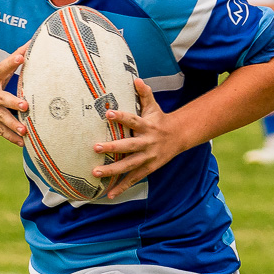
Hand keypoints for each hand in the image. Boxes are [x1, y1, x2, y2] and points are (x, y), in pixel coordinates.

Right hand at [0, 48, 28, 145]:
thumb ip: (14, 59)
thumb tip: (33, 42)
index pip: (2, 68)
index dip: (12, 62)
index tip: (21, 57)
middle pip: (0, 98)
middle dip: (12, 102)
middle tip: (25, 106)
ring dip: (12, 125)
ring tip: (25, 130)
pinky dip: (10, 137)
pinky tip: (22, 142)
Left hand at [92, 79, 184, 198]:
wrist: (179, 137)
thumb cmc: (159, 120)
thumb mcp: (154, 106)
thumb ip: (144, 94)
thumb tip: (136, 79)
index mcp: (147, 126)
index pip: (133, 120)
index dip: (121, 117)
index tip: (108, 113)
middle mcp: (147, 143)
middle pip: (128, 146)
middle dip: (112, 147)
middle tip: (95, 147)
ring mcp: (148, 158)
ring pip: (129, 165)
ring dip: (112, 170)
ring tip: (95, 172)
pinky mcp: (148, 169)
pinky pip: (133, 179)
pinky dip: (122, 187)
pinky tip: (109, 194)